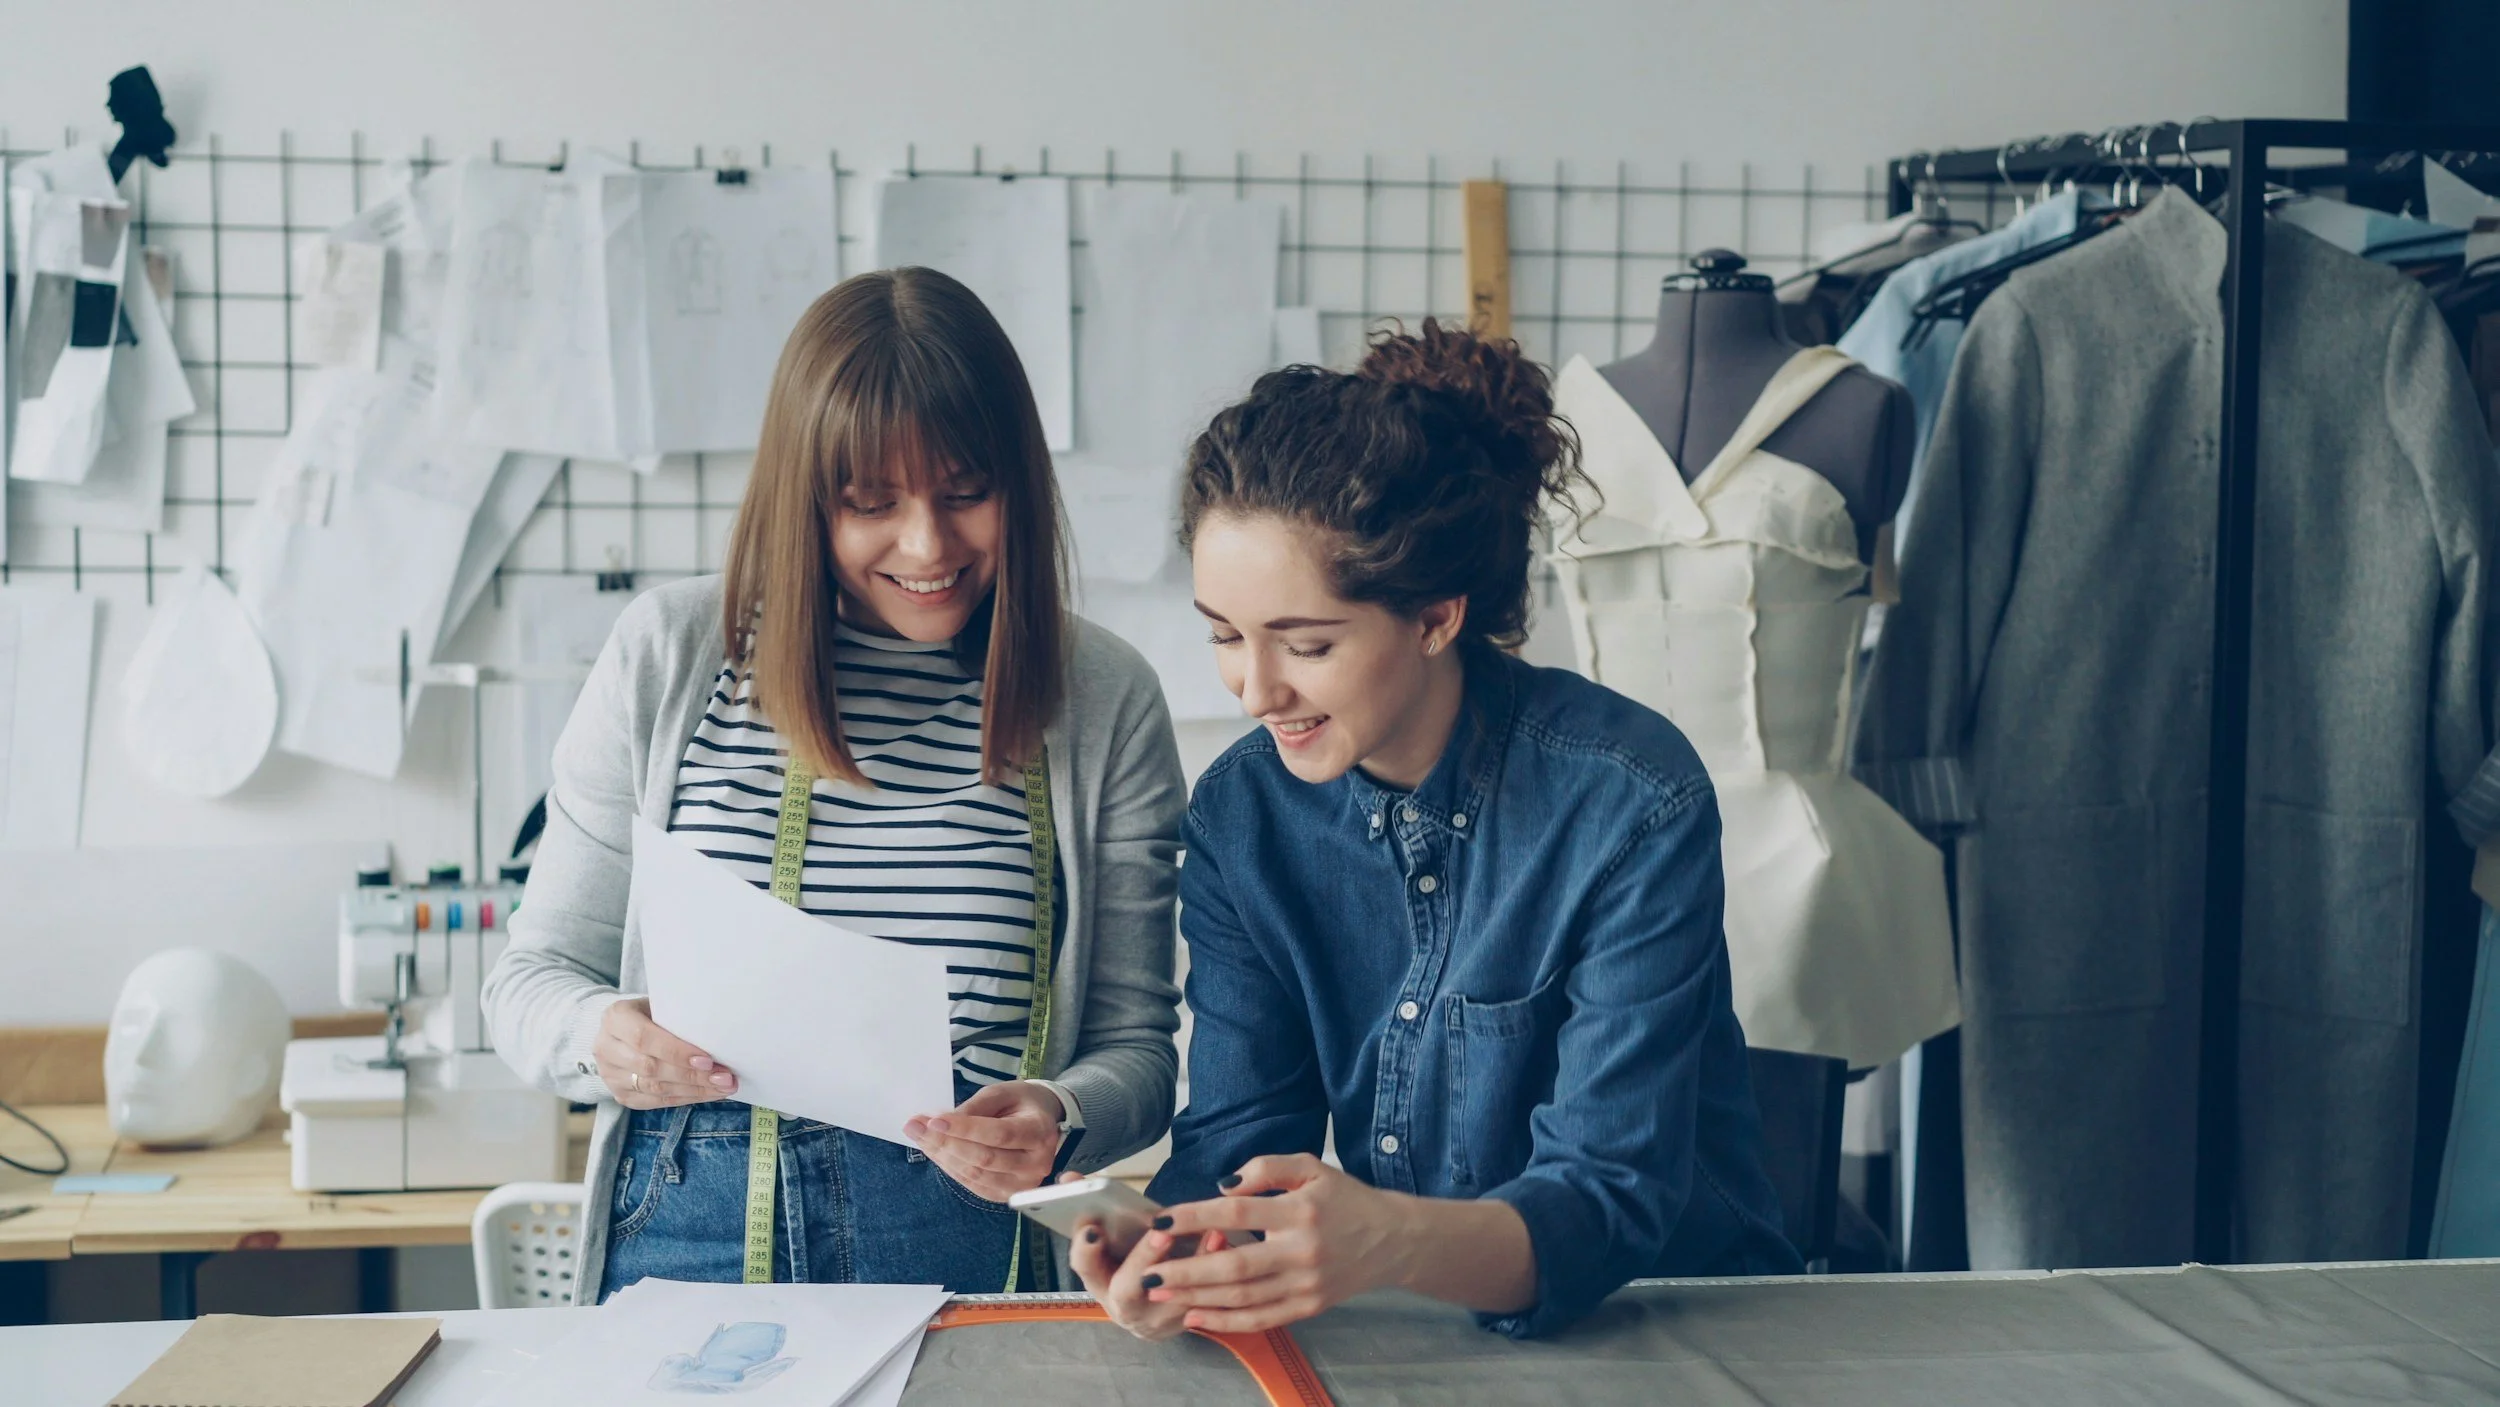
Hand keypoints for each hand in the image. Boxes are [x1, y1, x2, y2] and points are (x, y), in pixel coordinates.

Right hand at [595, 997, 738, 1108]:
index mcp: (615, 1018)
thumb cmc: (651, 1013)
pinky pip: (655, 1102)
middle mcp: (606, 1047)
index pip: (644, 1038)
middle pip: (651, 1068)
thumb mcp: (660, 1005)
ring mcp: (610, 1075)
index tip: (708, 1060)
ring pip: (654, 1089)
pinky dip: (685, 1098)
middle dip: (692, 1075)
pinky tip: (707, 1093)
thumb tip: (718, 1038)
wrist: (623, 1030)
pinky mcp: (620, 1094)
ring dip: (694, 1090)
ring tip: (723, 1087)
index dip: (676, 1052)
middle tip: (724, 1077)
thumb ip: (678, 1018)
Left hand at [904, 1080, 1063, 1202]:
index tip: (933, 1121)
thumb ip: (975, 1108)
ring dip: (942, 1155)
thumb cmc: (1020, 1103)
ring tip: (919, 1136)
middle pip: (984, 1158)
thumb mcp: (1001, 1093)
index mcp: (1040, 1132)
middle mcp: (1035, 1164)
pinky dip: (950, 1167)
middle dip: (945, 1142)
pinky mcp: (1005, 1194)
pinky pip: (972, 1184)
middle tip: (915, 1126)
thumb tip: (941, 1124)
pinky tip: (934, 1151)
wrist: (1041, 1123)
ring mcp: (1022, 1184)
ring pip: (974, 1174)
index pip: (999, 1135)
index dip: (965, 1130)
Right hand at [1066, 1172, 1226, 1341]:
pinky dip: (1216, 1274)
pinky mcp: (1185, 1324)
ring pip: (1173, 1300)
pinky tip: (1224, 1244)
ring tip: (1211, 1232)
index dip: (1086, 1248)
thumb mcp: (1111, 1241)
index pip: (1084, 1267)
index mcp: (1098, 1281)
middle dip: (1143, 1258)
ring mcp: (1154, 1321)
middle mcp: (1122, 1307)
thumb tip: (1070, 1178)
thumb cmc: (1129, 1264)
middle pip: (1126, 1290)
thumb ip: (1092, 1206)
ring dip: (1194, 1265)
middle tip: (1162, 1231)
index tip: (1095, 1226)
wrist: (1151, 1311)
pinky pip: (1202, 1303)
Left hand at [1141, 1154, 1410, 1334]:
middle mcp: (1302, 1251)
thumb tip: (1222, 1186)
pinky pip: (1260, 1319)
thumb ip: (1266, 1168)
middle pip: (1233, 1265)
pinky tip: (1196, 1317)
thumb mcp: (1311, 1166)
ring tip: (1160, 1294)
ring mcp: (1305, 1285)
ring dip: (1196, 1298)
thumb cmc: (1344, 1198)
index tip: (1160, 1222)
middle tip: (1147, 1274)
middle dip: (1185, 1271)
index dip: (1194, 1217)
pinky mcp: (1309, 1307)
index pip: (1236, 1214)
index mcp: (1299, 1211)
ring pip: (1242, 1298)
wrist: (1392, 1239)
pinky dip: (1225, 1322)